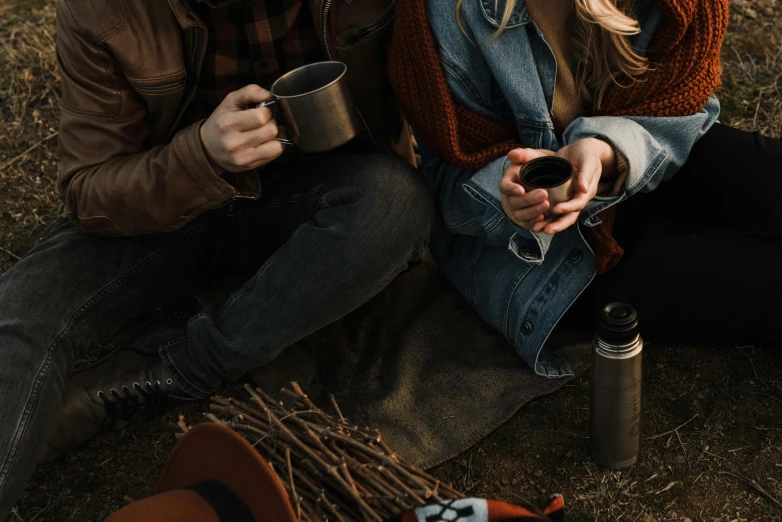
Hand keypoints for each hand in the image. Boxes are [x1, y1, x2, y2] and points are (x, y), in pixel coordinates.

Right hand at [199, 84, 282, 171]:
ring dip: (276, 136)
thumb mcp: (231, 100)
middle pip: (271, 131)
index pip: (262, 117)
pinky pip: (275, 154)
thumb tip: (270, 95)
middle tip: (265, 121)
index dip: (267, 110)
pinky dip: (275, 145)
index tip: (262, 109)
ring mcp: (243, 157)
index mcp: (228, 123)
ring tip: (266, 131)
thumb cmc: (222, 121)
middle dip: (272, 122)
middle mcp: (234, 143)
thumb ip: (251, 91)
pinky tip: (267, 140)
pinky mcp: (249, 166)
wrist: (207, 148)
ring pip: (276, 145)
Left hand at [499, 139, 615, 234]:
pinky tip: (533, 219)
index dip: (568, 208)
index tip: (556, 210)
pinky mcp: (560, 197)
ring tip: (535, 228)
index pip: (578, 204)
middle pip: (569, 217)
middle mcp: (578, 198)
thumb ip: (586, 173)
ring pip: (560, 216)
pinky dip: (544, 216)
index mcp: (587, 191)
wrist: (582, 150)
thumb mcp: (588, 160)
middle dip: (558, 225)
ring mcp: (568, 199)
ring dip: (549, 224)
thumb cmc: (587, 153)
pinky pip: (553, 209)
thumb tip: (584, 189)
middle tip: (544, 230)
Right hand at [499, 148, 552, 229]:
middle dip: (528, 199)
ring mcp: (519, 209)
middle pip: (514, 202)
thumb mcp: (532, 157)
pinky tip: (544, 218)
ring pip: (520, 215)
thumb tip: (512, 154)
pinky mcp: (529, 218)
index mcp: (509, 181)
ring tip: (547, 204)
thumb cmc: (537, 165)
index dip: (511, 189)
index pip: (504, 187)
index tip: (521, 190)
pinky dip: (535, 222)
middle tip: (544, 193)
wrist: (549, 176)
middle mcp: (512, 197)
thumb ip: (522, 154)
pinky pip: (528, 224)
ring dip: (532, 211)